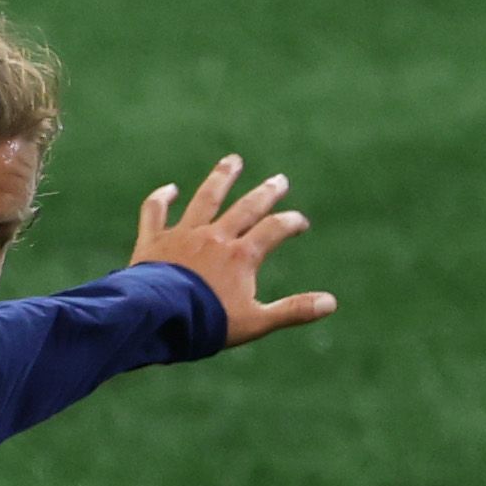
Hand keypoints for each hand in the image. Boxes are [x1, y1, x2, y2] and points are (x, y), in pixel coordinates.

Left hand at [132, 156, 334, 347]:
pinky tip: (170, 189)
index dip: (290, 223)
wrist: (157, 319)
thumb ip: (293, 310)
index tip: (300, 222)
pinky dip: (162, 198)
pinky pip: (156, 212)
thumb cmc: (206, 324)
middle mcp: (215, 236)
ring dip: (221, 178)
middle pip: (246, 207)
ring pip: (206, 198)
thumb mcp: (256, 321)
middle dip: (266, 193)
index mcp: (241, 255)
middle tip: (280, 180)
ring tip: (233, 161)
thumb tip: (331, 303)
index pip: (274, 230)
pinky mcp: (153, 241)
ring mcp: (183, 235)